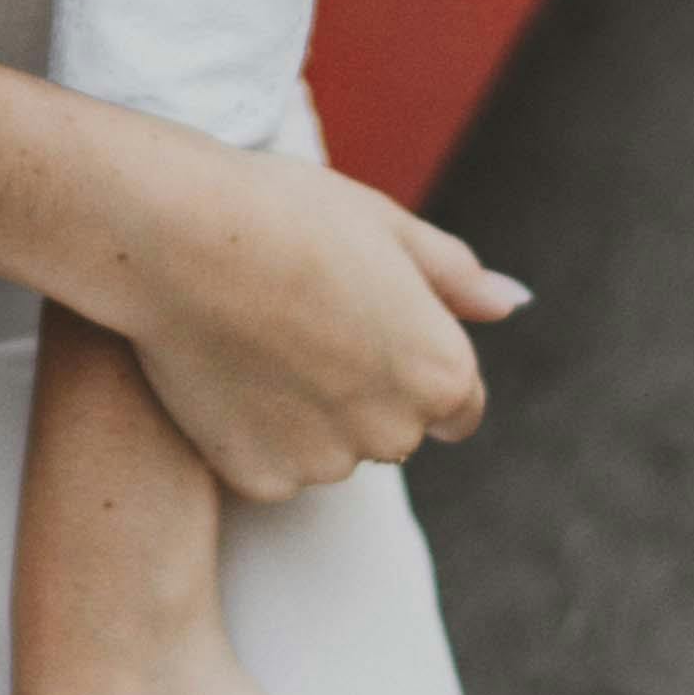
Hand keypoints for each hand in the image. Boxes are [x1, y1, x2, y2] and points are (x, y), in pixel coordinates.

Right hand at [0, 64, 519, 500]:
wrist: (178, 236)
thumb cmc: (286, 214)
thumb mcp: (386, 225)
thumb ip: (457, 276)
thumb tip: (514, 302)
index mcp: (442, 373)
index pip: (458, 405)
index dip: (411, 363)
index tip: (362, 331)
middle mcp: (397, 433)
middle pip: (390, 428)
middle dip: (359, 390)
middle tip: (299, 322)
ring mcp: (327, 464)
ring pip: (327, 447)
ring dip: (303, 412)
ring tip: (253, 337)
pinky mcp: (261, 480)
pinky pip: (268, 464)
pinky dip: (250, 432)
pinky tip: (222, 371)